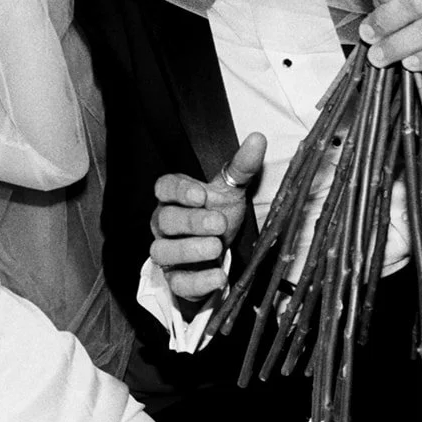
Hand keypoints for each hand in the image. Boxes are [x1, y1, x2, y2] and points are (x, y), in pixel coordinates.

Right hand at [150, 132, 265, 303]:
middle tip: (218, 223)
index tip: (200, 193)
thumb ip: (242, 167)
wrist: (217, 253)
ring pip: (163, 251)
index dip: (178, 191)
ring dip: (189, 250)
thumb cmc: (218, 214)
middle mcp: (163, 224)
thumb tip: (258, 138)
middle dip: (191, 221)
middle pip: (164, 220)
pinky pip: (177, 283)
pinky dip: (196, 282)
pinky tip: (218, 276)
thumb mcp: (232, 191)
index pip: (164, 187)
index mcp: (174, 197)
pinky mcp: (175, 279)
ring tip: (216, 247)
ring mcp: (167, 252)